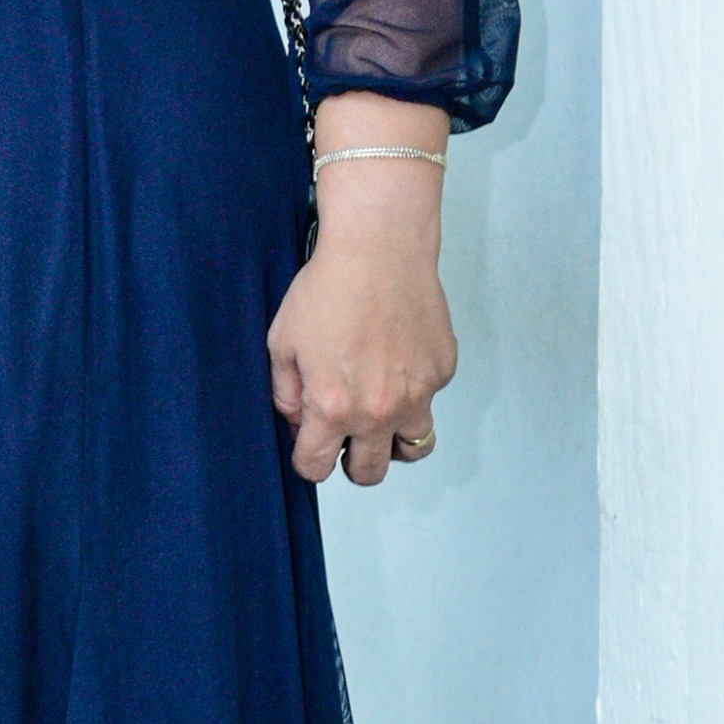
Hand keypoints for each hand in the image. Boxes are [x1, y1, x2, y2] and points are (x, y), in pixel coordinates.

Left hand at [268, 138, 455, 486]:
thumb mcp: (282, 343)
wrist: (380, 250)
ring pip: (413, 448)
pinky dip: (413, 394)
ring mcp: (417, 394)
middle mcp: (378, 410)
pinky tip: (396, 361)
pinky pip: (428, 401)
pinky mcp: (441, 372)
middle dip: (352, 463)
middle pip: (369, 474)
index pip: (317, 467)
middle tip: (346, 440)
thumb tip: (299, 422)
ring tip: (379, 415)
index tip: (310, 448)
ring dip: (393, 440)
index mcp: (332, 407)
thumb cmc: (328, 289)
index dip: (308, 460)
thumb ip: (286, 394)